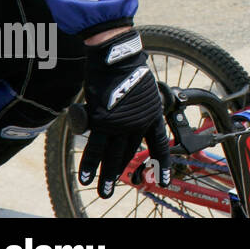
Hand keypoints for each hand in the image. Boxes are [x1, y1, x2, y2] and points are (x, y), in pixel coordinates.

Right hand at [78, 29, 170, 198]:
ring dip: (107, 176)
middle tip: (117, 189)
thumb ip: (134, 107)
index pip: (158, 143)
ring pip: (113, 156)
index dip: (161, 163)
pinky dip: (89, 164)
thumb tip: (119, 118)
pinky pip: (95, 148)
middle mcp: (139, 122)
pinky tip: (85, 178)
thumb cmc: (126, 67)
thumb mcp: (140, 89)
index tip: (164, 180)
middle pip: (131, 153)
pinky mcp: (103, 121)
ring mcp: (122, 123)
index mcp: (152, 114)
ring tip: (104, 191)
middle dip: (123, 172)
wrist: (117, 57)